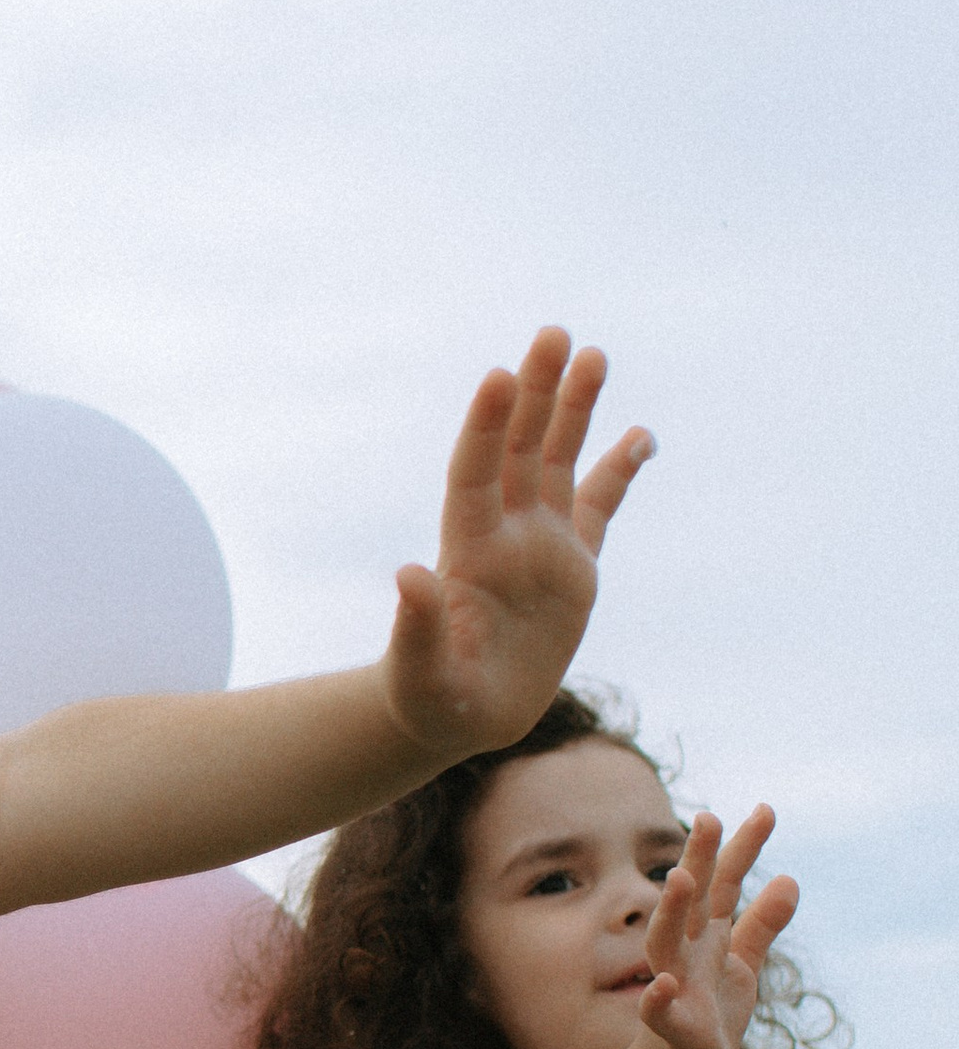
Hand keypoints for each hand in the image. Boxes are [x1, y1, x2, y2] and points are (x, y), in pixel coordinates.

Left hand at [381, 330, 654, 762]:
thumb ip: (416, 628)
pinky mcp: (573, 568)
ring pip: (559, 461)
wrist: (461, 715)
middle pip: (520, 449)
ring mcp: (541, 545)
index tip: (499, 376)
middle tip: (552, 334)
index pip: (476, 475)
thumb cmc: (432, 699)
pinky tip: (640, 434)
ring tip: (592, 354)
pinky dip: (618, 470)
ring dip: (574, 409)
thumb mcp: (420, 674)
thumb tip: (409, 576)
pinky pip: (599, 506)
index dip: (485, 427)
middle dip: (537, 393)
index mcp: (468, 552)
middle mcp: (505, 534)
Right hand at [634, 806, 798, 1048]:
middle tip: (710, 819)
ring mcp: (675, 989)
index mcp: (705, 937)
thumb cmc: (709, 1018)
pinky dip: (657, 1000)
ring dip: (671, 913)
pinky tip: (663, 985)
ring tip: (683, 880)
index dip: (744, 849)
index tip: (766, 809)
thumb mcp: (741, 966)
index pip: (725, 884)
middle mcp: (685, 955)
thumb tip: (791, 878)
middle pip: (691, 901)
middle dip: (699, 861)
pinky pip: (660, 1014)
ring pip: (666, 945)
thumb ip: (762, 924)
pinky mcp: (672, 1032)